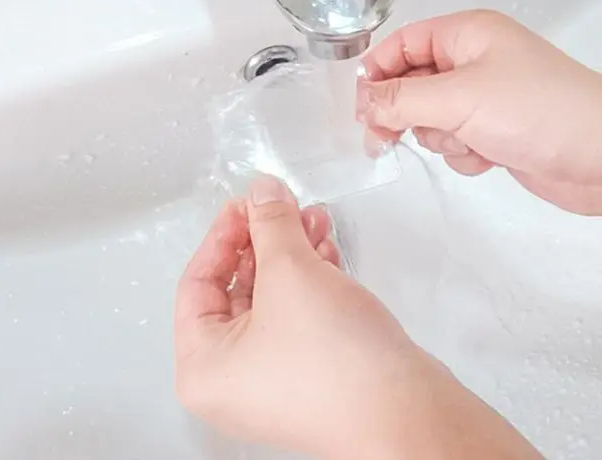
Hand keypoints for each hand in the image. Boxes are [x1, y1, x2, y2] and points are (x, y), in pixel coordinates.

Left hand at [175, 175, 437, 457]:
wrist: (404, 411)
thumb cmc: (336, 360)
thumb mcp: (291, 272)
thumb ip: (270, 223)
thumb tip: (261, 191)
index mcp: (204, 367)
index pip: (197, 283)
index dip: (223, 234)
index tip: (247, 203)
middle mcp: (234, 381)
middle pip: (238, 290)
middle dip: (266, 241)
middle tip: (283, 207)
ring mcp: (276, 381)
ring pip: (275, 301)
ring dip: (294, 256)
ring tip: (315, 220)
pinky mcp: (314, 376)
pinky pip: (301, 317)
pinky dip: (312, 282)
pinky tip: (329, 252)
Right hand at [357, 9, 601, 213]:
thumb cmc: (537, 111)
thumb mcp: (458, 98)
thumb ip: (402, 99)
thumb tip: (363, 103)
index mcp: (468, 34)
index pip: (403, 44)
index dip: (377, 74)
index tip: (361, 111)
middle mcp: (476, 61)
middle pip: (413, 84)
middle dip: (404, 113)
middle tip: (385, 140)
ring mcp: (488, 100)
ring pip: (433, 120)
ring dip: (442, 138)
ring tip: (471, 142)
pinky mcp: (499, 133)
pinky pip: (458, 143)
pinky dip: (466, 155)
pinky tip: (491, 158)